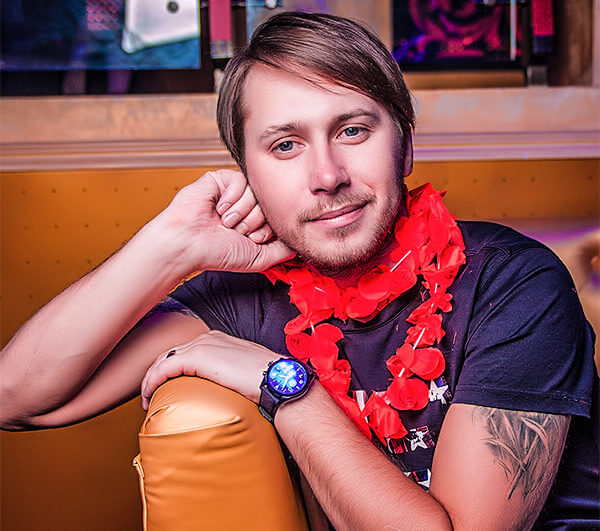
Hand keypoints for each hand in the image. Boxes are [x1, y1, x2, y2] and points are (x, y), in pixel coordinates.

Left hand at [140, 330, 280, 409]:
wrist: (276, 378)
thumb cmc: (268, 380)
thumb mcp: (246, 372)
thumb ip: (233, 375)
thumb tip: (232, 393)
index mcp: (219, 340)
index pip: (186, 350)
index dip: (172, 367)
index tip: (167, 386)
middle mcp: (208, 338)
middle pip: (171, 353)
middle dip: (157, 372)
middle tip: (152, 393)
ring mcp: (202, 345)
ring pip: (163, 359)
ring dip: (151, 379)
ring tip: (147, 398)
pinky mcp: (197, 357)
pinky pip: (164, 369)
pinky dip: (152, 382)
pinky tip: (149, 396)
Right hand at [149, 169, 294, 274]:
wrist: (188, 245)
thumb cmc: (217, 253)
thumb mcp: (260, 258)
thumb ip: (284, 250)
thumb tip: (302, 242)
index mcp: (256, 222)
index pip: (278, 216)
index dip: (267, 230)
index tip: (252, 240)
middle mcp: (247, 206)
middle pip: (270, 203)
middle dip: (254, 222)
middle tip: (237, 232)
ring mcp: (235, 192)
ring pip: (257, 191)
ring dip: (241, 212)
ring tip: (226, 222)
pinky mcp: (221, 179)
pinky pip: (241, 179)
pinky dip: (231, 198)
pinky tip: (218, 209)